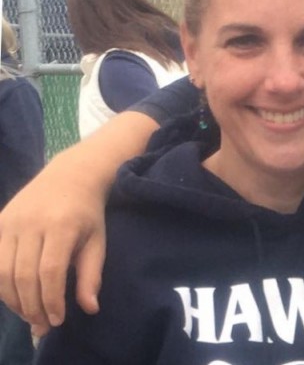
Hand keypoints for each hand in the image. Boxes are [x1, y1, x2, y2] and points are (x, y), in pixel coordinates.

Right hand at [0, 111, 157, 331]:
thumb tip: (90, 308)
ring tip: (29, 314)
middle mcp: (33, 222)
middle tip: (42, 324)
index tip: (57, 320)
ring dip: (13, 301)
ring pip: (3, 272)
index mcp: (62, 225)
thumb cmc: (87, 212)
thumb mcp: (97, 240)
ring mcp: (12, 220)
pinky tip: (13, 296)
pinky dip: (0, 284)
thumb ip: (91, 274)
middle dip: (32, 306)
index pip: (50, 271)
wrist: (71, 175)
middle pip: (23, 275)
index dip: (51, 300)